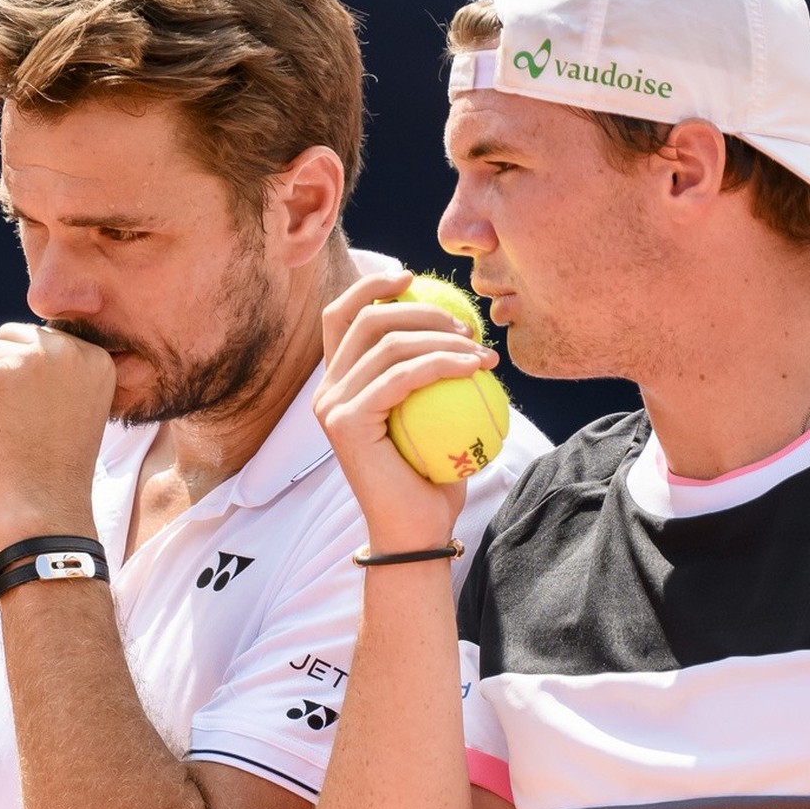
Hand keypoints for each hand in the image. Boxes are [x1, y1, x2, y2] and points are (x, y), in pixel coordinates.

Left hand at [0, 322, 114, 548]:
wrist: (46, 510)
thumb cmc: (56, 467)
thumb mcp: (78, 404)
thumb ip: (60, 367)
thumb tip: (21, 336)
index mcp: (95, 357)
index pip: (40, 338)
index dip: (27, 379)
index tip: (42, 417)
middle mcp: (67, 350)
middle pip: (8, 337)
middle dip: (0, 376)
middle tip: (20, 422)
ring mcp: (28, 361)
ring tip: (5, 428)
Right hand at [313, 270, 499, 552]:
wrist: (418, 530)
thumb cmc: (434, 475)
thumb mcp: (434, 412)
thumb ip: (430, 371)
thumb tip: (459, 322)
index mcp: (340, 382)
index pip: (342, 315)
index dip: (371, 285)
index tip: (414, 277)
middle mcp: (327, 390)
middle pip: (366, 319)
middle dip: (420, 309)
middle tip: (468, 326)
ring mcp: (332, 405)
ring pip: (387, 344)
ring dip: (442, 338)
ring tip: (482, 353)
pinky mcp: (345, 422)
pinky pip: (400, 377)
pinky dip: (442, 363)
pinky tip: (476, 367)